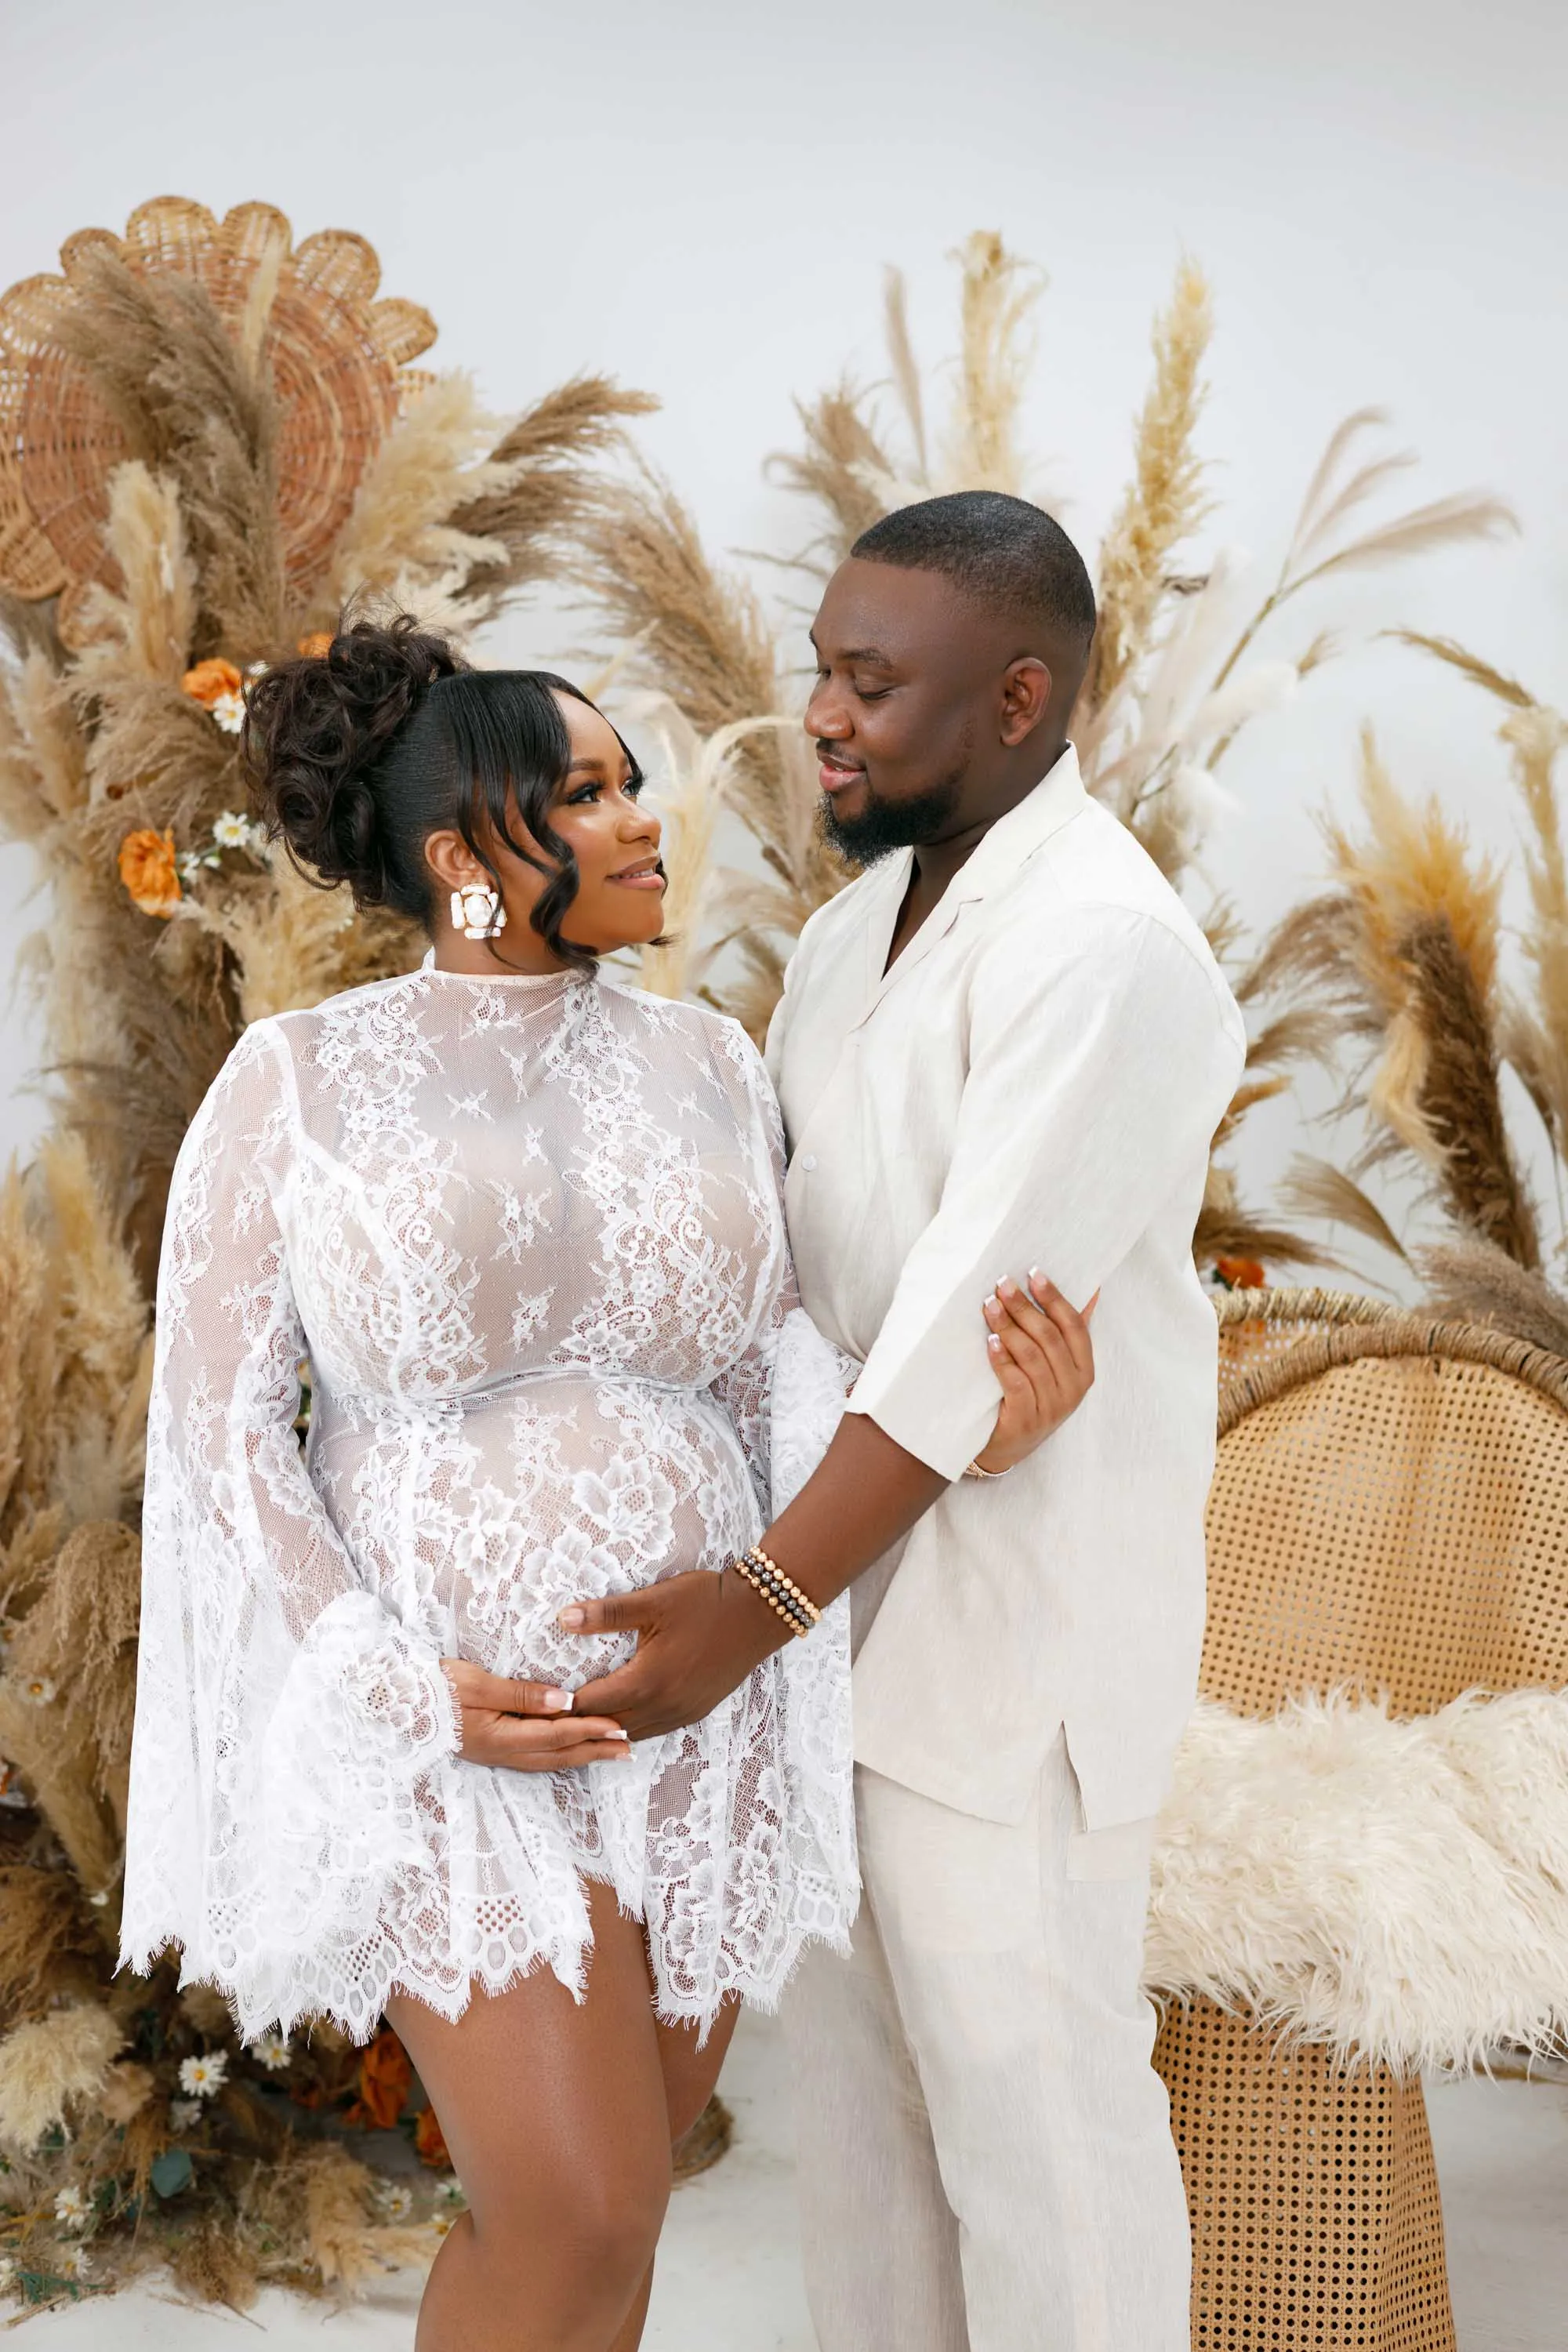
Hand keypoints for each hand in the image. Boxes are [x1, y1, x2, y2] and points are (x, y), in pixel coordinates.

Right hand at [442, 1658, 633, 1771]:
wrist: (398, 1701)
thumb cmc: (437, 1687)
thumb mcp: (479, 1684)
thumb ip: (522, 1694)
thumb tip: (565, 1701)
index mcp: (500, 1738)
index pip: (556, 1735)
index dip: (590, 1730)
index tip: (619, 1726)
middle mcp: (502, 1754)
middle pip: (559, 1756)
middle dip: (595, 1751)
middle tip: (628, 1748)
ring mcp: (496, 1756)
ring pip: (549, 1761)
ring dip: (582, 1756)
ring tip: (610, 1753)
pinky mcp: (492, 1751)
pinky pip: (536, 1758)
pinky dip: (561, 1755)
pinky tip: (571, 1751)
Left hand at [558, 1569, 783, 1744]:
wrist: (759, 1614)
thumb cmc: (706, 1601)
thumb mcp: (654, 1601)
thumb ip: (606, 1613)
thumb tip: (562, 1619)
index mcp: (647, 1681)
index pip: (590, 1704)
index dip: (560, 1707)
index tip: (533, 1707)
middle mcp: (663, 1706)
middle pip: (607, 1727)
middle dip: (576, 1725)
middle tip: (545, 1723)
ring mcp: (682, 1712)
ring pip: (631, 1734)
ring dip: (604, 1731)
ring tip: (575, 1727)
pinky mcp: (696, 1711)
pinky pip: (654, 1730)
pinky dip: (631, 1728)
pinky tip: (619, 1721)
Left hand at [973, 1272, 1097, 1473]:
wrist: (1007, 1447)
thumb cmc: (1031, 1396)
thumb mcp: (1056, 1368)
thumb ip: (1069, 1332)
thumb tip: (1091, 1290)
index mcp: (1085, 1371)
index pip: (1074, 1326)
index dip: (1055, 1298)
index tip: (1033, 1273)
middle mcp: (1073, 1389)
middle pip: (1049, 1338)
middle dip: (1024, 1306)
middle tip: (1002, 1283)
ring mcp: (1051, 1407)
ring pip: (1031, 1357)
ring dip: (1008, 1326)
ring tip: (990, 1304)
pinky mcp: (1026, 1421)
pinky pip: (1015, 1383)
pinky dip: (1002, 1359)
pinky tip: (990, 1341)